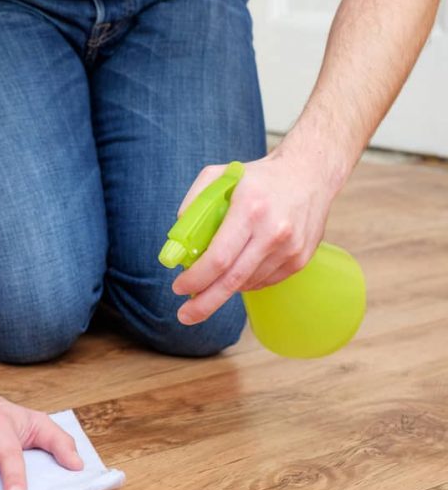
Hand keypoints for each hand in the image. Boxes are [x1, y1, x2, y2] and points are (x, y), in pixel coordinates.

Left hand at [171, 153, 337, 324]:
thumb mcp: (218, 175)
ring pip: (247, 283)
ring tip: (212, 279)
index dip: (195, 278)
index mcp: (250, 209)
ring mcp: (290, 249)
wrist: (310, 174)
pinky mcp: (300, 259)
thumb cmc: (258, 177)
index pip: (219, 257)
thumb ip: (194, 203)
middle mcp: (274, 231)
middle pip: (232, 280)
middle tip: (185, 316)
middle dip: (204, 303)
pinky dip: (244, 281)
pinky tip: (239, 267)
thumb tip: (179, 242)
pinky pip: (263, 281)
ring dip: (224, 287)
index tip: (178, 287)